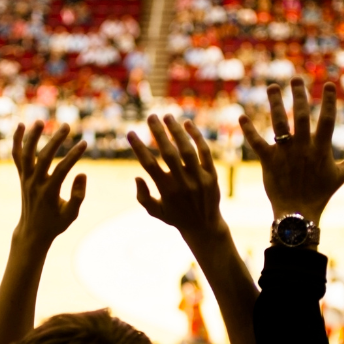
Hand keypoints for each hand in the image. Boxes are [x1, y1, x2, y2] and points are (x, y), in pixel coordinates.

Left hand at [11, 121, 87, 246]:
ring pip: (26, 154)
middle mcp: (35, 184)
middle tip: (67, 126)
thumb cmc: (55, 223)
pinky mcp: (21, 176)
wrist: (32, 231)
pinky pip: (17, 156)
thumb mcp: (71, 215)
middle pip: (43, 158)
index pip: (62, 170)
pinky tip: (20, 125)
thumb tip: (82, 174)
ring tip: (41, 121)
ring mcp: (26, 179)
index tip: (85, 143)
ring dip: (32, 137)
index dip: (73, 156)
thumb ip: (78, 196)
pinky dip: (16, 141)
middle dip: (55, 141)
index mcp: (49, 193)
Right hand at [130, 114, 225, 244]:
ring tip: (167, 116)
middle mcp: (182, 183)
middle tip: (151, 116)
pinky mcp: (212, 175)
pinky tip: (188, 124)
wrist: (205, 227)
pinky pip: (205, 152)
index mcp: (166, 191)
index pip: (149, 165)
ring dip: (177, 131)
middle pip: (168, 153)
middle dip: (158, 133)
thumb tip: (137, 176)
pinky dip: (197, 137)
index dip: (139, 148)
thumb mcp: (155, 211)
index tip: (131, 133)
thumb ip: (143, 196)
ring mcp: (199, 179)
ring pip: (187, 150)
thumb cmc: (176, 217)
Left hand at [239, 79, 343, 223]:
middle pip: (300, 116)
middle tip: (295, 78)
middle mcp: (302, 148)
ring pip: (279, 124)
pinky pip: (257, 142)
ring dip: (275, 104)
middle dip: (299, 95)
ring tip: (272, 87)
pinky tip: (241, 116)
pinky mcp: (268, 161)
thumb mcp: (340, 175)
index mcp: (321, 149)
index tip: (329, 84)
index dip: (329, 102)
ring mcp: (285, 154)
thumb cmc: (320, 194)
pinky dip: (248, 130)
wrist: (298, 214)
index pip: (327, 120)